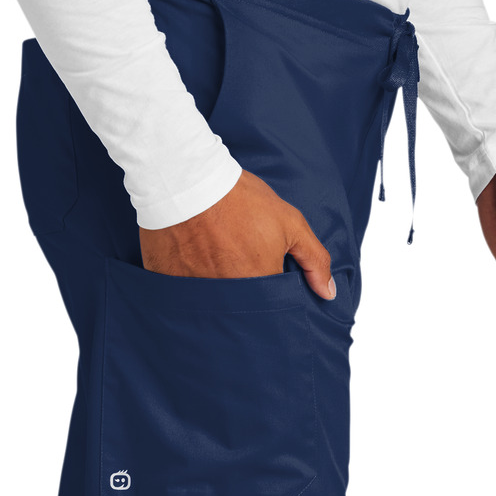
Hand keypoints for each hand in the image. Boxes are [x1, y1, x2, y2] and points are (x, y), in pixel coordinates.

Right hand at [140, 171, 336, 298]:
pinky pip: (181, 299)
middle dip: (244, 304)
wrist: (187, 181)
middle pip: (240, 314)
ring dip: (216, 300)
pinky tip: (190, 271)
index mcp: (258, 285)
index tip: (266, 288)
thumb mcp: (289, 223)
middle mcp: (226, 297)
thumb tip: (328, 293)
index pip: (271, 311)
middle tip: (238, 275)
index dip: (271, 302)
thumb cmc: (240, 200)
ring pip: (211, 311)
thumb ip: (314, 260)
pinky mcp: (167, 285)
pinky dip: (187, 291)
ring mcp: (194, 293)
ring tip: (215, 270)